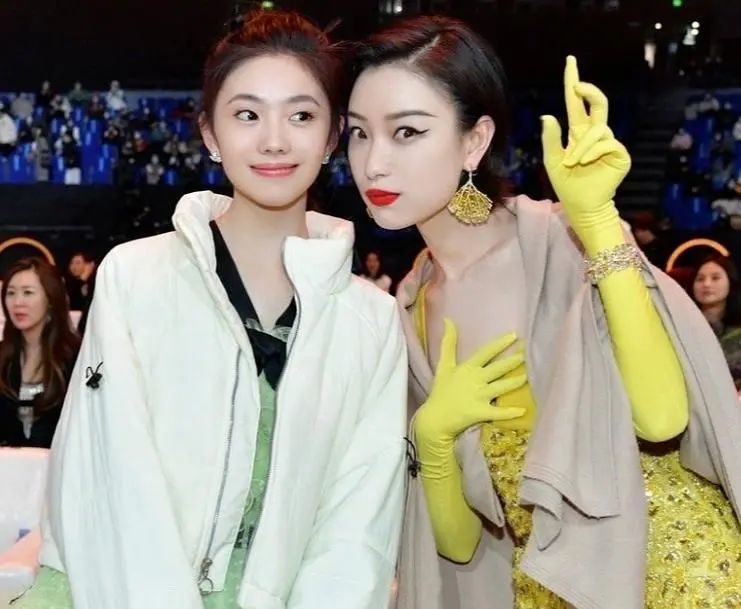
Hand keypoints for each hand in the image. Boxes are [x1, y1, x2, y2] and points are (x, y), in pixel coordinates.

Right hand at [415, 319, 526, 446]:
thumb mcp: (443, 365)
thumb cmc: (440, 391)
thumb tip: (448, 319)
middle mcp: (475, 380)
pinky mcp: (481, 413)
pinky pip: (498, 412)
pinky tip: (523, 410)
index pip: (486, 352)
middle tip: (527, 354)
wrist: (435, 419)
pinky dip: (510, 412)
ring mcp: (479, 397)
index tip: (514, 335)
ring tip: (528, 376)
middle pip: (498, 368)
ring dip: (516, 382)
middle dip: (514, 361)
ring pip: (502, 387)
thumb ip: (448, 343)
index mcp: (467, 368)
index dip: (500, 343)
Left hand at [541, 56, 630, 252]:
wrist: (581, 205)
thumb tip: (547, 115)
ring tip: (571, 162)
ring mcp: (609, 144)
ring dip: (581, 145)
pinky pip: (607, 143)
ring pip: (598, 129)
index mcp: (578, 133)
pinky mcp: (620, 155)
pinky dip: (592, 152)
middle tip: (577, 85)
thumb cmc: (567, 184)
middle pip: (598, 102)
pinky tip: (584, 163)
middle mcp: (595, 134)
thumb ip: (550, 139)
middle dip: (589, 90)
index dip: (574, 83)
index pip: (577, 103)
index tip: (570, 62)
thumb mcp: (551, 161)